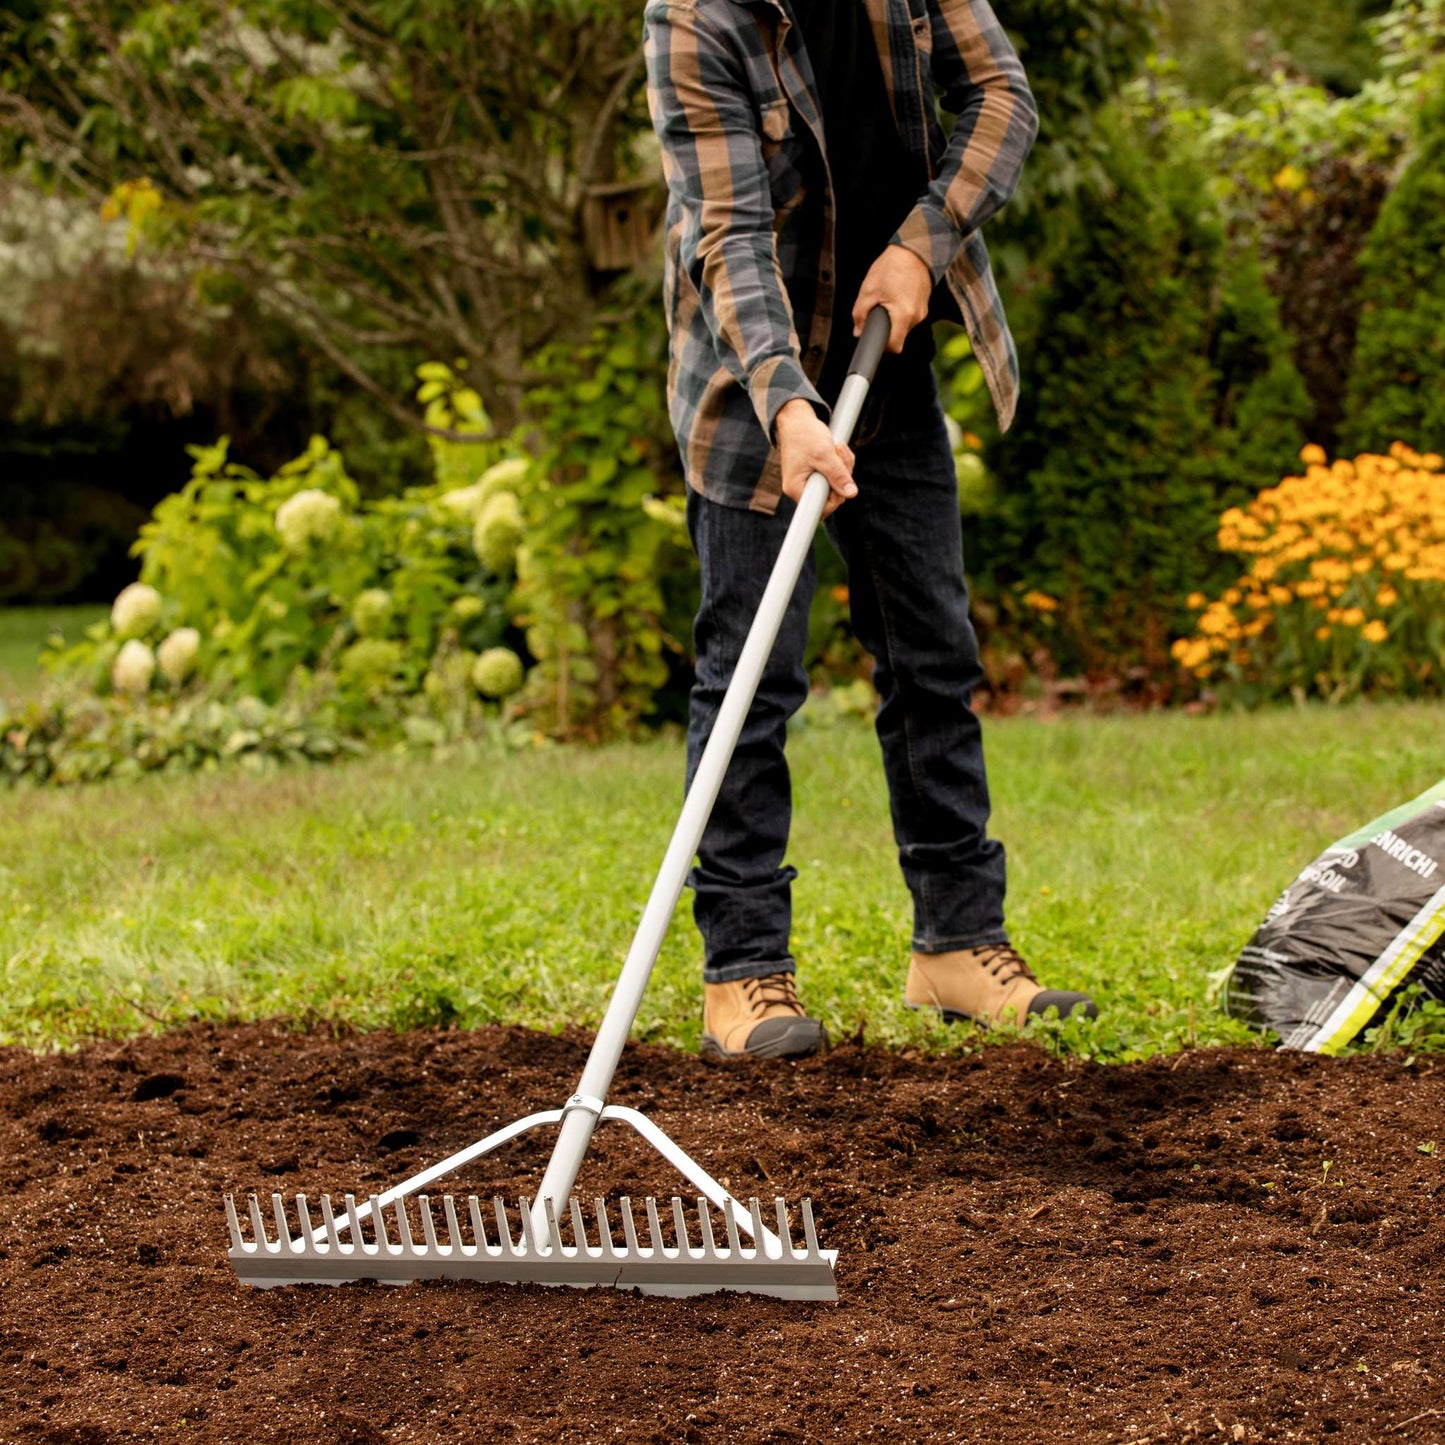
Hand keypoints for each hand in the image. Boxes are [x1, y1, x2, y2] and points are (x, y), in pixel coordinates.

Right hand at [774, 398, 856, 517]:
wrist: (796, 419)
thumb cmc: (804, 434)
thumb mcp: (824, 454)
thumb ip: (837, 475)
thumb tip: (851, 494)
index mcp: (796, 488)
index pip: (820, 509)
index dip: (836, 497)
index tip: (841, 478)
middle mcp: (800, 489)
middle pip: (831, 497)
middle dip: (843, 476)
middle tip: (841, 453)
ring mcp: (808, 482)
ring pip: (835, 486)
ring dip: (843, 467)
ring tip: (838, 447)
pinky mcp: (815, 475)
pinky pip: (833, 477)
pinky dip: (840, 464)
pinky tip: (837, 450)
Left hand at [852, 245, 932, 352]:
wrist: (914, 250)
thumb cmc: (891, 267)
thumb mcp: (868, 290)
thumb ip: (860, 315)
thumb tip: (858, 331)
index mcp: (903, 315)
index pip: (894, 346)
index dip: (882, 346)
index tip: (873, 338)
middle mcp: (916, 317)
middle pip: (898, 337)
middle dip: (885, 329)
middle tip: (876, 311)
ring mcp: (922, 312)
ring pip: (903, 326)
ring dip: (892, 319)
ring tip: (887, 300)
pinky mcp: (924, 306)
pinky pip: (908, 317)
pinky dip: (899, 312)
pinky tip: (895, 297)